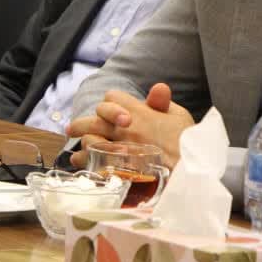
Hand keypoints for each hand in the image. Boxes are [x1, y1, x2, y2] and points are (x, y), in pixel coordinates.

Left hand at [67, 83, 191, 168]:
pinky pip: (92, 162)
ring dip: (84, 143)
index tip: (109, 112)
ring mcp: (119, 148)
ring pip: (90, 140)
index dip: (110, 103)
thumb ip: (163, 103)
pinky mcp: (117, 168)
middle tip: (72, 129)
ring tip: (79, 148)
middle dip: (81, 124)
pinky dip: (84, 162)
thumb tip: (158, 87)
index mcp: (139, 112)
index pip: (112, 97)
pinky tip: (82, 163)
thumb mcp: (179, 117)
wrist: (190, 173)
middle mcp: (125, 128)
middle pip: (93, 120)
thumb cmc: (187, 145)